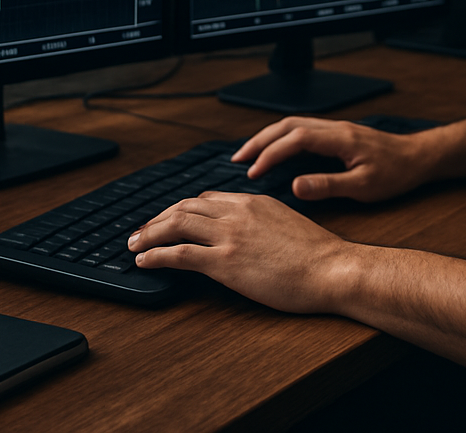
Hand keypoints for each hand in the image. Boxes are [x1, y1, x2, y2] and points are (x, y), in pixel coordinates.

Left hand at [129, 192, 350, 312]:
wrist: (331, 268)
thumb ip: (262, 222)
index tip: (169, 220)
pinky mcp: (225, 262)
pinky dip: (157, 254)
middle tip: (141, 232)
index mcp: (253, 201)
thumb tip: (248, 235)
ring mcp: (230, 235)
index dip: (182, 209)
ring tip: (134, 245)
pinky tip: (145, 261)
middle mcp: (238, 211)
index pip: (207, 198)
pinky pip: (180, 253)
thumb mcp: (286, 224)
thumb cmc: (317, 255)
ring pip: (177, 223)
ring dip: (149, 234)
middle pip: (185, 206)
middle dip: (158, 218)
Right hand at [231, 116, 429, 202]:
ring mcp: (336, 128)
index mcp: (339, 138)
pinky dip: (282, 138)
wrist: (419, 157)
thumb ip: (329, 186)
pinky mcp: (338, 133)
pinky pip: (302, 129)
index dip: (270, 154)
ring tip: (248, 155)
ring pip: (293, 124)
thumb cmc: (396, 173)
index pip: (295, 139)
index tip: (252, 172)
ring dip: (268, 137)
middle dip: (259, 141)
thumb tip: (294, 187)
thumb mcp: (364, 187)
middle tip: (237, 160)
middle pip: (287, 125)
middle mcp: (334, 128)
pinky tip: (276, 151)